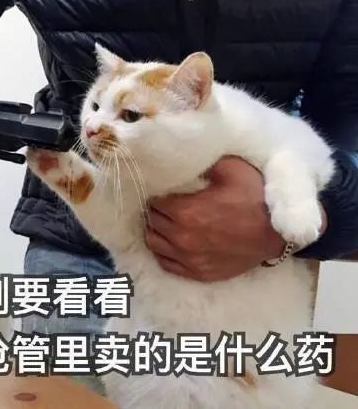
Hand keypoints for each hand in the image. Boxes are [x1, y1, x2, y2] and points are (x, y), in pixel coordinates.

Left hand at [146, 157, 291, 281]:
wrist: (278, 234)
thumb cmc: (256, 198)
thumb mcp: (232, 169)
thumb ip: (203, 162)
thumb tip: (184, 157)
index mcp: (186, 211)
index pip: (154, 202)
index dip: (157, 193)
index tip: (163, 189)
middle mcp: (182, 238)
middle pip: (152, 221)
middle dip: (156, 210)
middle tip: (164, 203)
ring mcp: (189, 259)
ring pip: (154, 243)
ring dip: (156, 230)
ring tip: (165, 221)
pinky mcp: (198, 273)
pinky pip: (167, 263)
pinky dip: (164, 251)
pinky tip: (170, 242)